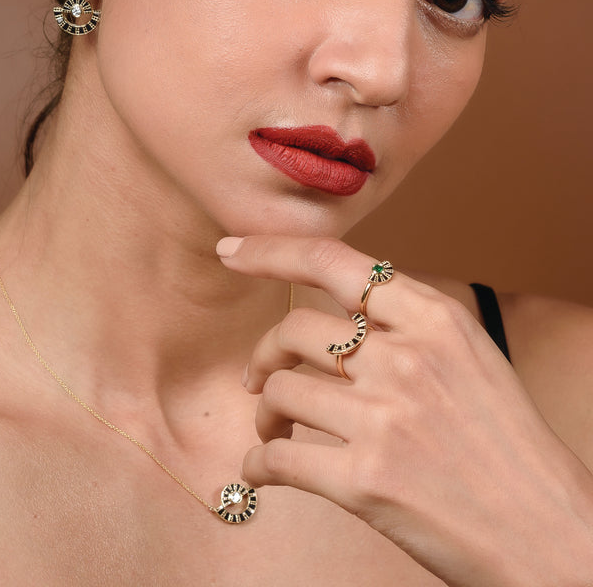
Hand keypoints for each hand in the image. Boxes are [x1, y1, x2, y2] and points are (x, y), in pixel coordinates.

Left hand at [217, 235, 592, 586]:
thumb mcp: (469, 356)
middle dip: (264, 355)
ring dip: (263, 415)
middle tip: (259, 381)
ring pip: (278, 391)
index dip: (270, 251)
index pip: (332, 261)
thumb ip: (408, 325)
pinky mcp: (365, 480)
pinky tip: (267, 470)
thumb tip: (338, 314)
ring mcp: (385, 417)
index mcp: (435, 318)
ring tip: (274, 433)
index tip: (232, 252)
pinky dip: (259, 464)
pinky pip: (277, 459)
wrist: (549, 532)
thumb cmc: (505, 444)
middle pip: (293, 330)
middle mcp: (407, 356)